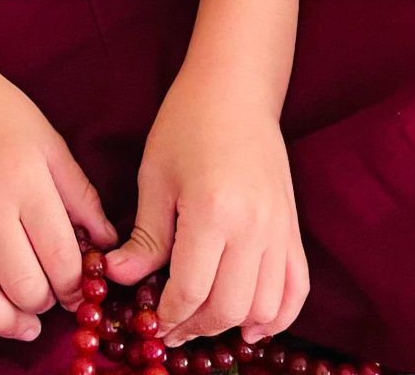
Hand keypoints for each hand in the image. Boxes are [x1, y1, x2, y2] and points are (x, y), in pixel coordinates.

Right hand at [0, 39, 119, 343]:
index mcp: (26, 182)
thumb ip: (80, 196)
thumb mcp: (50, 143)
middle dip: (44, 304)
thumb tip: (108, 244)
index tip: (78, 290)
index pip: (61, 259)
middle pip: (23, 287)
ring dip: (6, 324)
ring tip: (21, 323)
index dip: (76, 287)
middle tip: (48, 299)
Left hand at [103, 75, 309, 345]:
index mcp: (213, 211)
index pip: (191, 290)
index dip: (168, 315)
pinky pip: (295, 289)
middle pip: (228, 307)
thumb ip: (144, 236)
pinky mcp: (292, 227)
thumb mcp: (155, 176)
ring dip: (232, 325)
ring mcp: (279, 229)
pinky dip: (278, 317)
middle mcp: (253, 227)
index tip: (150, 320)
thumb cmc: (187, 123)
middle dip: (195, 326)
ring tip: (203, 320)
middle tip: (170, 326)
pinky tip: (253, 326)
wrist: (235, 88)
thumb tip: (118, 276)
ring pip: (264, 307)